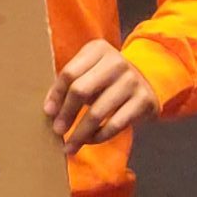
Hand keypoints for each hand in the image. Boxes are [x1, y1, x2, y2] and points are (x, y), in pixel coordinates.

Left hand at [43, 42, 159, 153]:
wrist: (148, 79)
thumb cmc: (107, 78)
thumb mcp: (89, 71)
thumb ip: (70, 84)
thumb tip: (50, 110)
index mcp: (98, 50)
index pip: (69, 73)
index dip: (56, 95)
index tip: (48, 112)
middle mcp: (116, 62)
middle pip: (81, 90)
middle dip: (66, 114)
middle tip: (57, 131)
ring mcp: (132, 81)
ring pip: (97, 113)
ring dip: (80, 133)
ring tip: (70, 146)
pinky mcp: (143, 100)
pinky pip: (115, 124)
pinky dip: (99, 137)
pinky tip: (90, 141)